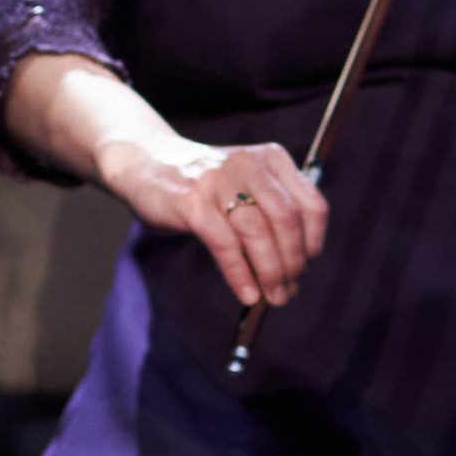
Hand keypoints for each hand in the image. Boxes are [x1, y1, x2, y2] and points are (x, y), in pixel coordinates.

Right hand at [94, 134, 326, 306]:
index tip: (307, 263)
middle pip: (286, 220)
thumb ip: (270, 208)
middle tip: (288, 289)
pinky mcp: (190, 201)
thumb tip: (297, 263)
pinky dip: (240, 274)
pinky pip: (225, 244)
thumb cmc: (198, 182)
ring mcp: (215, 180)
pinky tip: (246, 292)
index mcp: (267, 159)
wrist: (141, 161)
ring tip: (272, 295)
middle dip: (293, 263)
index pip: (310, 204)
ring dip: (270, 272)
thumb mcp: (241, 181)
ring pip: (257, 232)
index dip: (314, 241)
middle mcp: (245, 164)